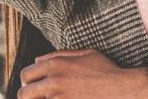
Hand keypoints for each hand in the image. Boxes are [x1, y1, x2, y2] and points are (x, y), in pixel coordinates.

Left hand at [18, 49, 147, 98]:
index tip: (34, 86)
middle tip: (37, 97)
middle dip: (28, 95)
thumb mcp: (86, 53)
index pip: (27, 74)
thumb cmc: (107, 71)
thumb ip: (60, 54)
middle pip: (24, 93)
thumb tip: (38, 59)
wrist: (123, 91)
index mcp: (56, 64)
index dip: (29, 81)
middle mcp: (54, 82)